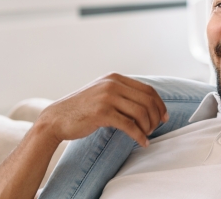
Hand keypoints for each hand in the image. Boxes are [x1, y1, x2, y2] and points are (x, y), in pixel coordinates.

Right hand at [34, 73, 167, 146]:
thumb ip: (120, 93)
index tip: (164, 117)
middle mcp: (112, 84)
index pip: (148, 89)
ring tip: (147, 135)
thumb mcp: (102, 93)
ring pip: (141, 113)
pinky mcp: (102, 113)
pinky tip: (142, 142)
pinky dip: (139, 136)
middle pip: (147, 100)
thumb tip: (146, 104)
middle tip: (155, 129)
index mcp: (115, 78)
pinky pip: (130, 125)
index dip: (160, 104)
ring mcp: (107, 97)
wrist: (56, 118)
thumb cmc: (81, 109)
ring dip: (148, 127)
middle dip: (156, 117)